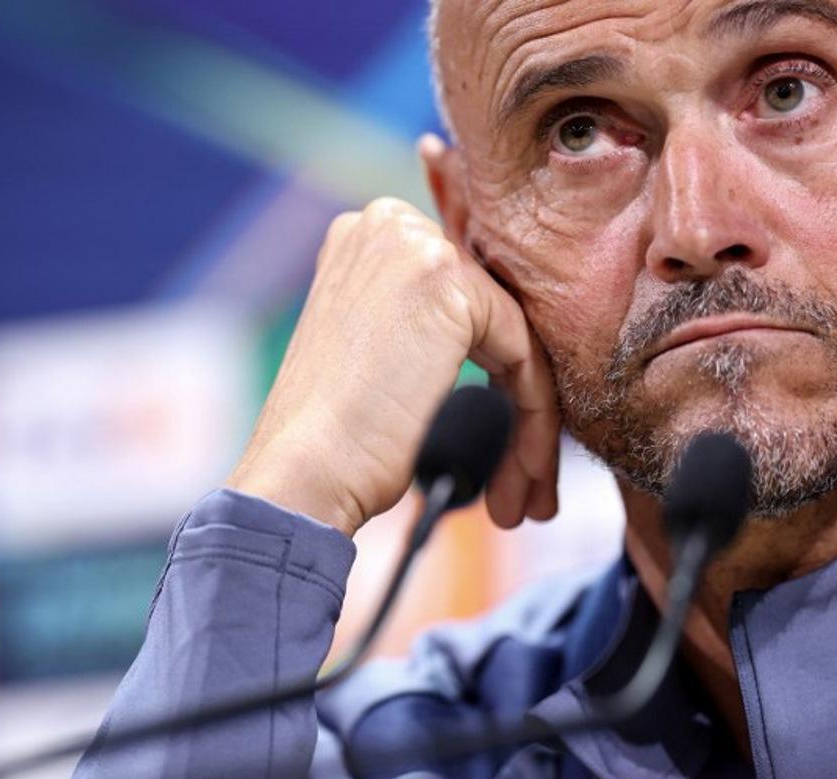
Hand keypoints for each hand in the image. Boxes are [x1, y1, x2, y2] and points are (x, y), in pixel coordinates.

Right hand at [226, 197, 560, 535]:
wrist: (303, 474)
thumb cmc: (330, 439)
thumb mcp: (375, 353)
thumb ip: (421, 325)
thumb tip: (495, 343)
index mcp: (365, 236)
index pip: (465, 299)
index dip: (493, 373)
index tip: (506, 437)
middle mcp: (389, 225)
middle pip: (493, 316)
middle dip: (515, 401)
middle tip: (523, 476)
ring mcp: (417, 248)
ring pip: (514, 340)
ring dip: (529, 424)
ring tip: (525, 496)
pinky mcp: (449, 284)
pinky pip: (523, 355)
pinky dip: (533, 418)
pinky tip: (526, 472)